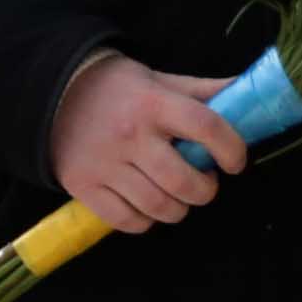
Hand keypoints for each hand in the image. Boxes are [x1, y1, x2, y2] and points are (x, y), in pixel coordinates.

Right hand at [55, 52, 247, 230]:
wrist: (53, 93)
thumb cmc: (118, 89)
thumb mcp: (159, 79)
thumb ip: (203, 91)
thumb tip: (247, 93)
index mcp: (153, 103)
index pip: (206, 127)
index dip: (232, 149)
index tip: (235, 162)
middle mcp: (130, 135)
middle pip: (184, 182)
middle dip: (205, 190)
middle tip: (203, 182)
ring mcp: (105, 164)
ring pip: (159, 207)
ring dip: (179, 208)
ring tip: (177, 194)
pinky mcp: (83, 186)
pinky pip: (129, 221)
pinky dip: (146, 220)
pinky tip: (147, 204)